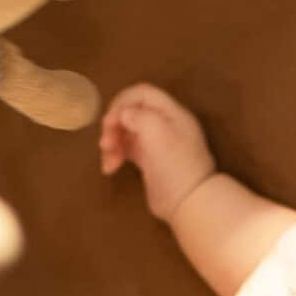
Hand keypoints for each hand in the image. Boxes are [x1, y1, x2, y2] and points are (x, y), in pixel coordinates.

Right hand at [99, 82, 215, 221]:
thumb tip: (124, 115)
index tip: (110, 121)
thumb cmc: (174, 164)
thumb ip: (138, 115)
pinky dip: (116, 156)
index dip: (122, 102)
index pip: (142, 93)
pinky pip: (127, 150)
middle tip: (105, 143)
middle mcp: (165, 125)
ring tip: (108, 160)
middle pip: (131, 112)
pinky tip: (110, 168)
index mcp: (171, 113)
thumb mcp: (156, 130)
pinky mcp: (150, 161)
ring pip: (126, 132)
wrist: (189, 202)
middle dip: (114, 125)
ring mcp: (157, 143)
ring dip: (112, 142)